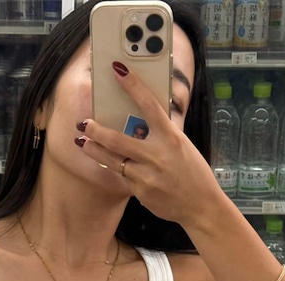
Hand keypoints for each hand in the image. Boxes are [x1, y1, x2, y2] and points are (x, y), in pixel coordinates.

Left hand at [76, 62, 222, 228]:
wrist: (201, 207)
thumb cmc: (194, 173)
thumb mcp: (183, 147)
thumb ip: (163, 135)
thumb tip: (142, 122)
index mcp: (171, 138)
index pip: (148, 106)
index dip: (132, 86)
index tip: (118, 71)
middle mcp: (157, 156)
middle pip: (117, 140)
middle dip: (96, 131)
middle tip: (84, 123)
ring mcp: (146, 176)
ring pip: (113, 161)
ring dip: (95, 151)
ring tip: (83, 144)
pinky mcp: (141, 193)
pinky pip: (125, 178)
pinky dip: (121, 171)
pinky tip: (117, 167)